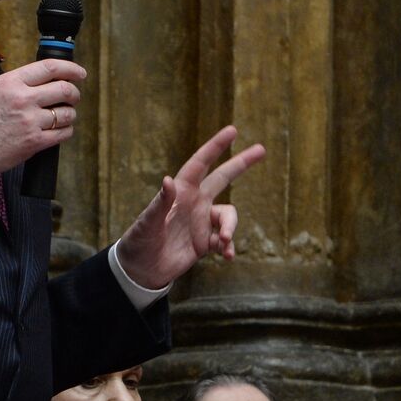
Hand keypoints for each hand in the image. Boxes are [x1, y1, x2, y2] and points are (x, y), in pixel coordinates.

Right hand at [0, 58, 84, 174]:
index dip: (70, 69)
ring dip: (69, 114)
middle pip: (65, 89)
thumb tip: (42, 83)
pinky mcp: (35, 141)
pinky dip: (66, 131)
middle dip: (74, 93)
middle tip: (72, 97)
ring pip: (67, 113)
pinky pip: (64, 133)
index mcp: (11, 82)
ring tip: (62, 117)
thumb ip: (17, 86)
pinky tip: (58, 131)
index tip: (79, 73)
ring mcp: (30, 120)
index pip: (50, 68)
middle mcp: (22, 98)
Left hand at [116, 125, 266, 289]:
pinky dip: (229, 248)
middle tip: (262, 149)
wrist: (141, 270)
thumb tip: (168, 179)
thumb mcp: (147, 222)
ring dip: (230, 228)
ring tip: (225, 241)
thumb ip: (160, 203)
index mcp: (181, 192)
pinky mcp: (206, 242)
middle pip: (223, 177)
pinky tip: (227, 256)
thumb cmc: (139, 241)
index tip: (232, 131)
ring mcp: (202, 222)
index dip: (216, 146)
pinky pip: (226, 241)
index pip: (200, 163)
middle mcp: (195, 203)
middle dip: (241, 163)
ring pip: (228, 217)